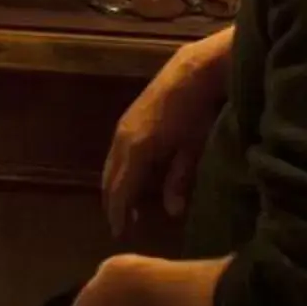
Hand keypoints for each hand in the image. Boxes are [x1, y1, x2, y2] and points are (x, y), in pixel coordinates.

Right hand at [100, 26, 232, 234]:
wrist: (193, 71)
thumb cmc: (196, 113)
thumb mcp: (191, 150)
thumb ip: (179, 180)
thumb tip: (171, 212)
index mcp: (135, 150)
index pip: (120, 190)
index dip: (119, 214)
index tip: (120, 234)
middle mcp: (122, 140)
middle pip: (110, 178)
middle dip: (113, 203)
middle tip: (120, 224)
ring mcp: (122, 128)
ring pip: (111, 165)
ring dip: (115, 186)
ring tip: (123, 205)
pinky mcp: (128, 121)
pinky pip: (116, 153)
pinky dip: (119, 170)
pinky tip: (130, 177)